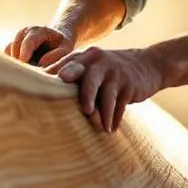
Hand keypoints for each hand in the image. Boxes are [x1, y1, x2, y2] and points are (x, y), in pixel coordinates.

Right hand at [4, 25, 73, 67]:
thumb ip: (57, 55)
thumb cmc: (62, 45)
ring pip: (8, 51)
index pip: (28, 41)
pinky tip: (21, 72)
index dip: (24, 53)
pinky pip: (7, 55)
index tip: (23, 64)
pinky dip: (11, 63)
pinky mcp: (12, 46)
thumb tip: (41, 64)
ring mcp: (17, 38)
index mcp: (40, 31)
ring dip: (14, 63)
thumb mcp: (66, 49)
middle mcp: (25, 32)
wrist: (55, 39)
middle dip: (18, 61)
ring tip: (25, 74)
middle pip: (15, 46)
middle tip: (25, 76)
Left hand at [45, 47, 166, 132]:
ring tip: (99, 127)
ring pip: (107, 96)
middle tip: (83, 108)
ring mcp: (116, 74)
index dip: (54, 79)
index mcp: (84, 58)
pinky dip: (115, 119)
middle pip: (89, 78)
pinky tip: (111, 129)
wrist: (147, 64)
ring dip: (102, 114)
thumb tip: (40, 92)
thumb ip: (71, 74)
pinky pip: (121, 105)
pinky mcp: (129, 86)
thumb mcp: (91, 66)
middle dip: (85, 93)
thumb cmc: (108, 71)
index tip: (40, 92)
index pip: (66, 66)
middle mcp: (98, 63)